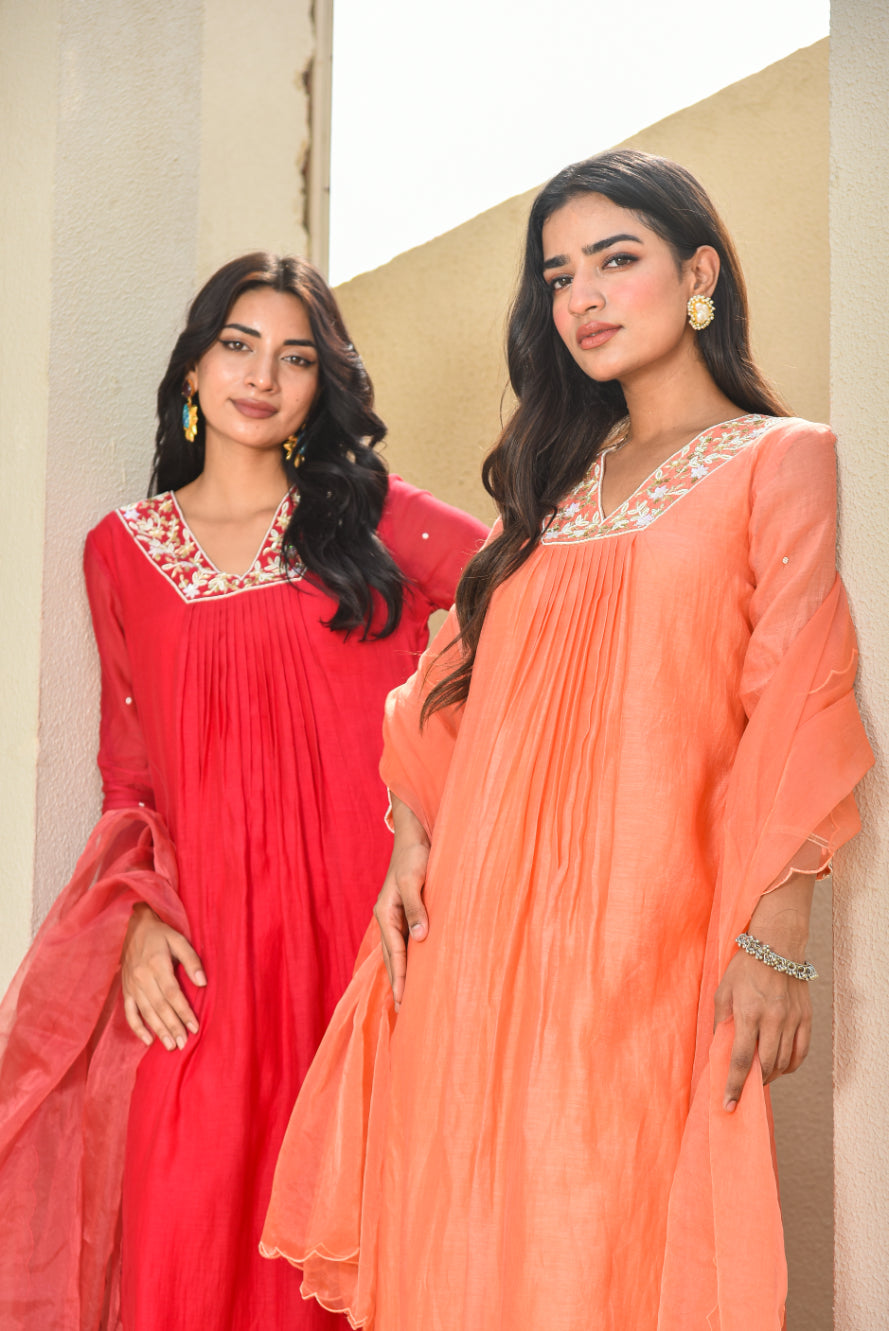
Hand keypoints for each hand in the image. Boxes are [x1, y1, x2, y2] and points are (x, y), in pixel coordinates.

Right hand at [121, 903, 206, 1049]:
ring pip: (146, 1012)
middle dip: (173, 1026)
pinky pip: (129, 1013)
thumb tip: (202, 983)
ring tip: (171, 1045)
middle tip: (184, 1044)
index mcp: (156, 964)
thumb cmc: (161, 934)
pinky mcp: (125, 990)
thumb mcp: (179, 940)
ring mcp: (132, 986)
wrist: (134, 927)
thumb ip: (191, 960)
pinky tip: (148, 1040)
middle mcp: (142, 978)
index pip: (172, 993)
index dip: (183, 1012)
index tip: (195, 1027)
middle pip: (159, 1007)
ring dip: (158, 1030)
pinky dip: (137, 1028)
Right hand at [373, 797, 429, 1008]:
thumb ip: (417, 908)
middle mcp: (389, 918)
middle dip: (398, 983)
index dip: (400, 978)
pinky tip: (417, 968)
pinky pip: (407, 940)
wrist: (415, 835)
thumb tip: (421, 939)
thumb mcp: (415, 880)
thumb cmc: (414, 856)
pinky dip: (411, 957)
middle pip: (392, 957)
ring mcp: (397, 915)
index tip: (403, 1001)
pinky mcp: (408, 911)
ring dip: (403, 973)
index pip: (394, 953)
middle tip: (403, 1011)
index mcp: (386, 913)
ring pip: (399, 951)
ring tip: (408, 998)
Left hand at [715, 872, 813, 1111]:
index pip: (739, 1059)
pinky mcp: (806, 1018)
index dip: (734, 1085)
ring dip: (770, 1075)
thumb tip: (719, 1048)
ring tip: (759, 1076)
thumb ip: (722, 1021)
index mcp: (748, 1013)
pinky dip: (790, 1066)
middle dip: (752, 1083)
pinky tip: (780, 1067)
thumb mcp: (723, 991)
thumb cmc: (744, 967)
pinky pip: (800, 1053)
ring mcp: (792, 1020)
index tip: (729, 1105)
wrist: (777, 945)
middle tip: (743, 1089)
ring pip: (783, 1063)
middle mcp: (772, 1019)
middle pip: (764, 1066)